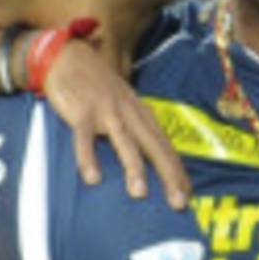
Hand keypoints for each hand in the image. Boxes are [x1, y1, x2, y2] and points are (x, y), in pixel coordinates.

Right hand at [44, 41, 190, 207]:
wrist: (69, 56)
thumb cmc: (99, 88)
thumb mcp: (124, 105)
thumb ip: (136, 129)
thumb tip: (149, 160)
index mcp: (142, 114)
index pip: (166, 147)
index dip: (178, 172)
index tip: (188, 197)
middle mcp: (130, 113)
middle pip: (154, 146)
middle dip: (168, 175)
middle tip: (178, 202)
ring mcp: (106, 111)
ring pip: (124, 141)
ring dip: (133, 167)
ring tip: (139, 194)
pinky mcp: (81, 111)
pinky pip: (84, 138)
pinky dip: (88, 157)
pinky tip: (92, 178)